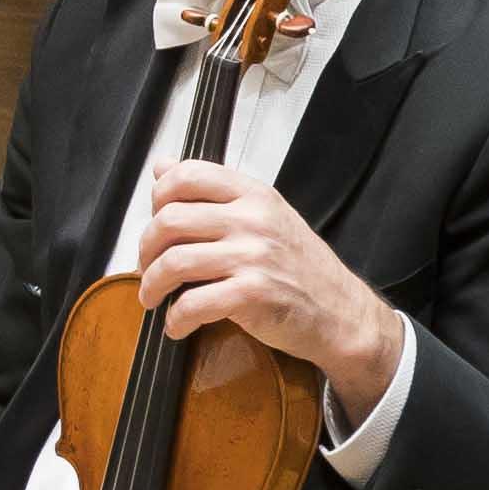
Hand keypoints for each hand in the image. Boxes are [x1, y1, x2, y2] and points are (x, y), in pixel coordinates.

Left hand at [130, 158, 409, 423]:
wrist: (342, 313)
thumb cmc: (299, 267)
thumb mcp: (263, 216)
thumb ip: (213, 193)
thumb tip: (161, 165)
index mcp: (254, 195)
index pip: (187, 175)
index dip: (157, 197)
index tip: (155, 220)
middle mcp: (253, 220)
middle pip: (169, 220)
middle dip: (146, 249)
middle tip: (148, 267)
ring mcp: (255, 256)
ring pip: (174, 262)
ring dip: (152, 286)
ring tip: (153, 298)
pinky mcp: (254, 294)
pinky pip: (193, 303)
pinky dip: (176, 319)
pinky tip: (177, 325)